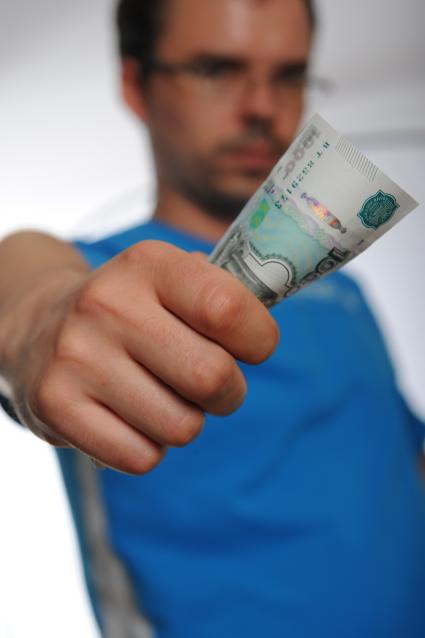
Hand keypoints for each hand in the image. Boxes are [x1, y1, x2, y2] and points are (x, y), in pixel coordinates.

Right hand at [8, 241, 278, 473]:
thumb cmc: (132, 311)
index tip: (251, 348)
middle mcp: (107, 304)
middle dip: (228, 393)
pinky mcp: (56, 405)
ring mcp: (77, 356)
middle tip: (212, 385)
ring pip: (182, 428)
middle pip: (212, 377)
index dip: (258, 340)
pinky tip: (128, 417)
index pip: (229, 309)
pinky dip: (149, 447)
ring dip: (186, 421)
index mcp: (149, 264)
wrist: (41, 328)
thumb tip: (270, 323)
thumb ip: (224, 294)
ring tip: (161, 397)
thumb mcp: (169, 280)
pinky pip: (142, 458)